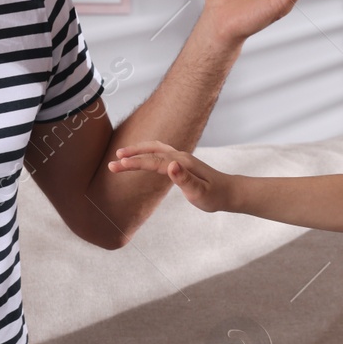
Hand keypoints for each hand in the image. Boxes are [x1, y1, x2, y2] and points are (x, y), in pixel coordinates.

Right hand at [110, 142, 235, 212]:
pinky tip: (141, 157)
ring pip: (155, 148)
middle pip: (151, 150)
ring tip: (121, 155)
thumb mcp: (200, 192)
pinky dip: (147, 152)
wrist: (229, 192)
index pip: (153, 161)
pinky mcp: (181, 163)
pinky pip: (160, 152)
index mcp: (182, 163)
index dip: (134, 163)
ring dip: (138, 150)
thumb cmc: (215, 195)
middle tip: (113, 160)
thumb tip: (171, 165)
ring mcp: (181, 158)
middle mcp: (180, 157)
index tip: (117, 165)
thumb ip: (185, 179)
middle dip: (132, 154)